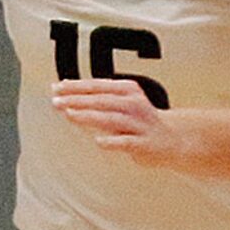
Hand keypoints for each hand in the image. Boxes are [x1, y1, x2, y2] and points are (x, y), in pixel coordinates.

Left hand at [53, 78, 191, 164]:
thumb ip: (96, 98)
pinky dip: (113, 141)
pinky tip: (99, 141)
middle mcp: (134, 105)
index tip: (56, 88)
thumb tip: (64, 92)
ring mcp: (140, 124)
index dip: (76, 86)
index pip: (98, 86)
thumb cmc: (140, 121)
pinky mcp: (144, 143)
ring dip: (89, 116)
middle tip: (57, 102)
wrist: (173, 139)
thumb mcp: (122, 103)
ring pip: (112, 118)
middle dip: (78, 100)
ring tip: (70, 115)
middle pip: (102, 100)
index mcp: (128, 90)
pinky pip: (127, 142)